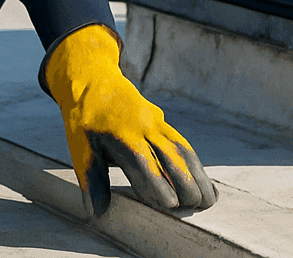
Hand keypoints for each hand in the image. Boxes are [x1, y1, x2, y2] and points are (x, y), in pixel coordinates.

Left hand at [44, 24, 217, 217]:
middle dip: (187, 182)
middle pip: (171, 155)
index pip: (145, 162)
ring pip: (182, 148)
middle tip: (197, 207)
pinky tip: (202, 179)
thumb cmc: (84, 118)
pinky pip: (180, 142)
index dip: (158, 183)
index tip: (171, 205)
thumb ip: (92, 181)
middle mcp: (144, 126)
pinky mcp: (160, 120)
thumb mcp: (81, 148)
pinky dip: (194, 162)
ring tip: (210, 199)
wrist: (93, 78)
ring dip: (198, 173)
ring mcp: (155, 121)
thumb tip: (95, 214)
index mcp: (123, 134)